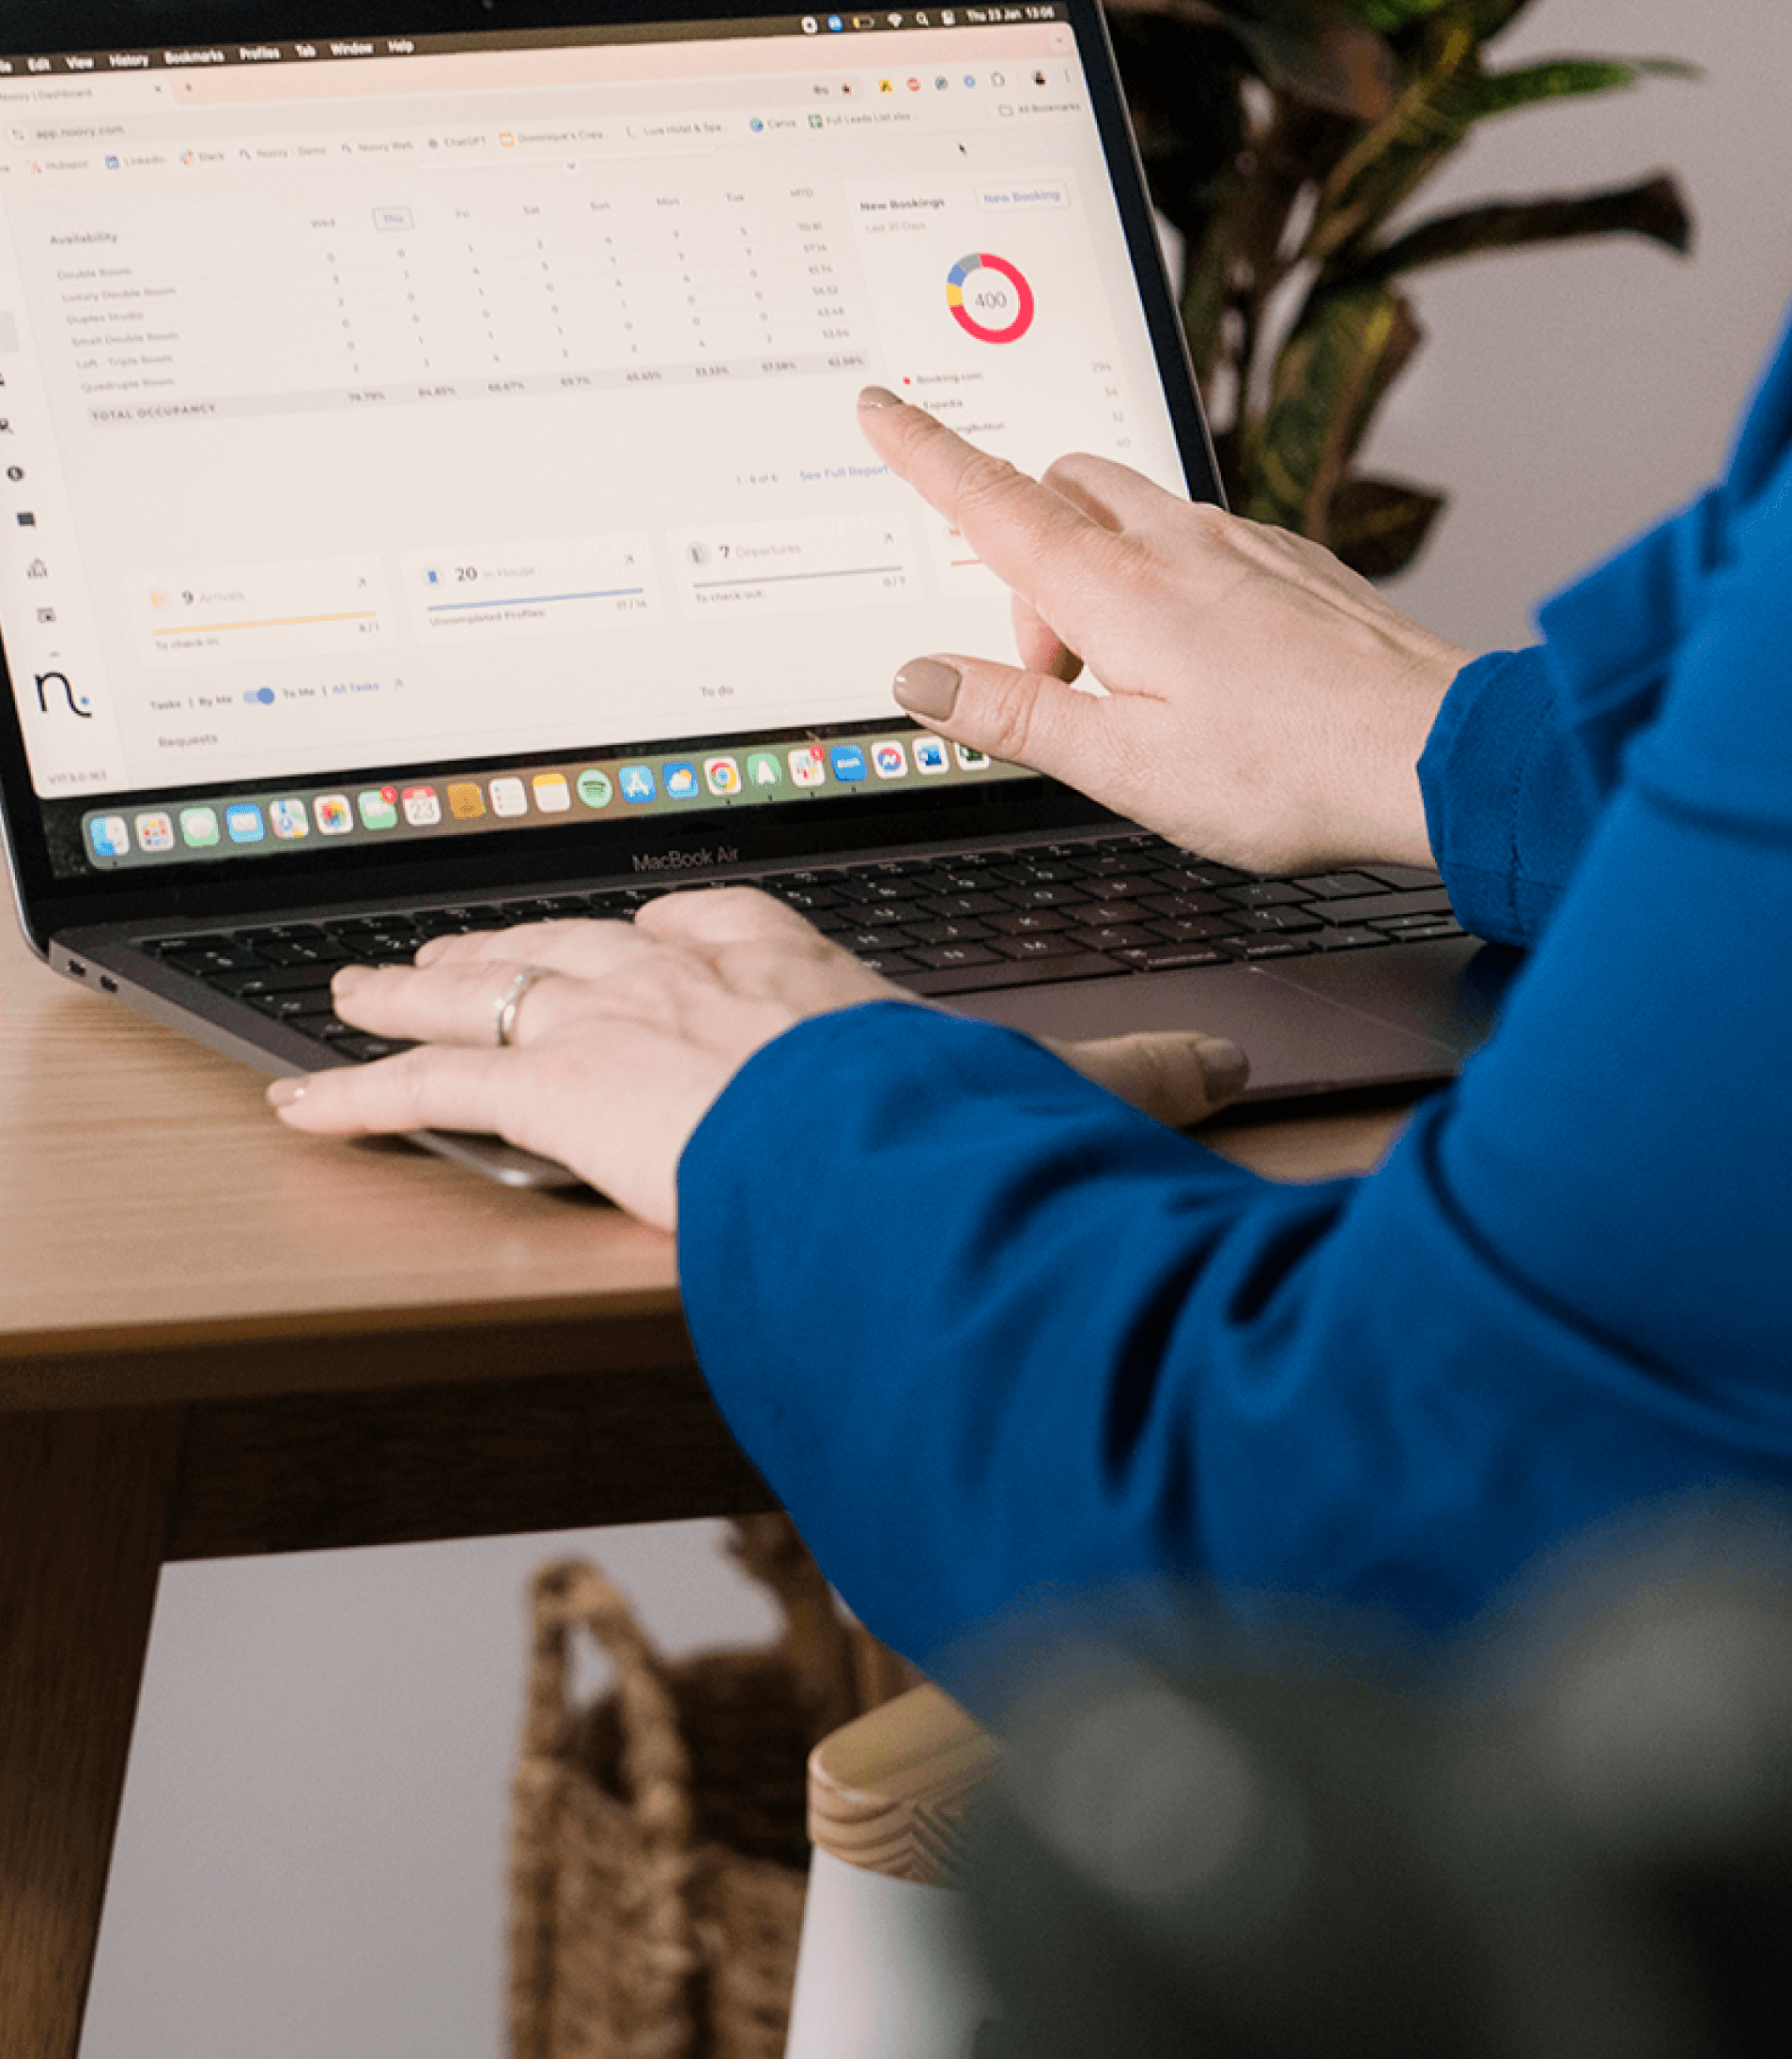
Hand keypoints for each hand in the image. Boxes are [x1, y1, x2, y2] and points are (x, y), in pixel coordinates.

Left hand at [265, 886, 1252, 1226]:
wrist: (874, 1139)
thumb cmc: (953, 1118)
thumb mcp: (1053, 1089)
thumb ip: (1132, 1073)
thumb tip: (1226, 1060)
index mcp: (799, 963)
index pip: (714, 919)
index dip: (671, 927)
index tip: (647, 927)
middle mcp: (692, 967)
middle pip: (582, 937)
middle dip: (514, 941)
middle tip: (453, 941)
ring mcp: (612, 1016)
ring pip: (490, 988)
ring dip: (416, 992)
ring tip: (357, 989)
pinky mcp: (548, 1086)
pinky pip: (430, 1086)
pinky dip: (357, 1094)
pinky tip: (299, 1103)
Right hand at [857, 389, 1465, 871]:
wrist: (1435, 751)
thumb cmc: (1290, 771)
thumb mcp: (1125, 770)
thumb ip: (1018, 715)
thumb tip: (921, 678)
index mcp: (1116, 590)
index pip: (990, 499)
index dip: (923, 451)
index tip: (882, 407)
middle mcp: (1176, 542)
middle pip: (1060, 494)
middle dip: (1025, 561)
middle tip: (1054, 678)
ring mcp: (1241, 542)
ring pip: (1134, 514)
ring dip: (1102, 577)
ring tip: (1137, 688)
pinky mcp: (1292, 560)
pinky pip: (1202, 540)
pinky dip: (1173, 583)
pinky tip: (1213, 667)